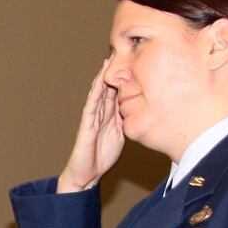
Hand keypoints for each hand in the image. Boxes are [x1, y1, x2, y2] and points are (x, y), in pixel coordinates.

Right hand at [57, 58, 123, 192]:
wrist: (87, 175)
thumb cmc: (102, 157)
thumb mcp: (121, 135)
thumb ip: (126, 121)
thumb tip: (141, 109)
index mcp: (110, 116)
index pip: (118, 92)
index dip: (125, 78)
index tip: (135, 62)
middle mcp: (101, 114)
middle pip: (108, 88)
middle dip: (114, 72)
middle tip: (121, 53)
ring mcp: (92, 118)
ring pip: (98, 94)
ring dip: (103, 78)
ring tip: (108, 61)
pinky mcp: (86, 126)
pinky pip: (91, 107)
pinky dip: (94, 94)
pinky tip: (98, 83)